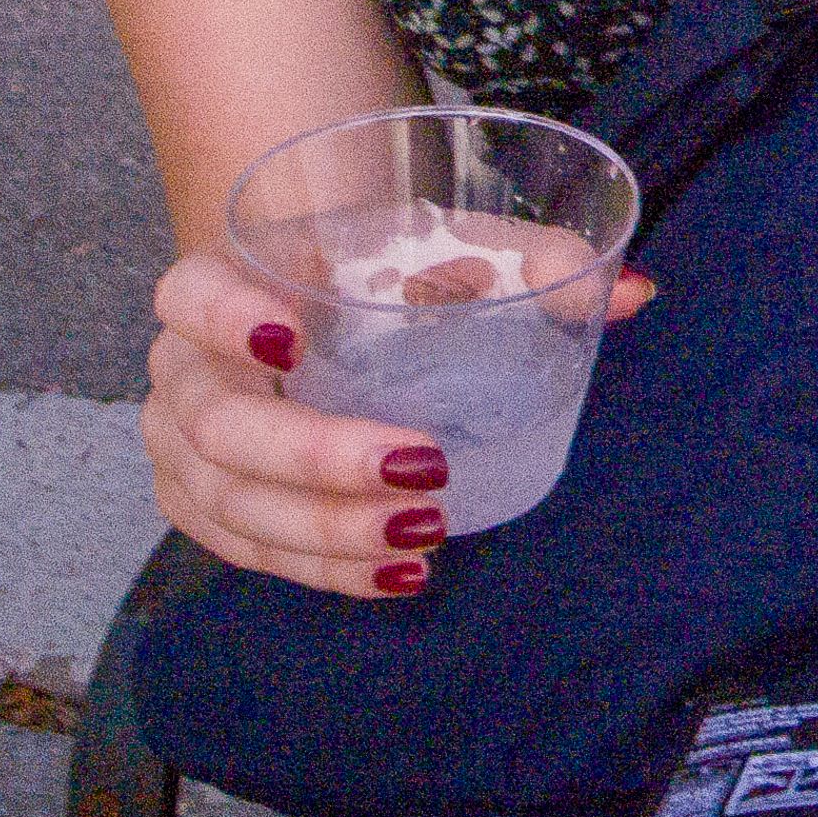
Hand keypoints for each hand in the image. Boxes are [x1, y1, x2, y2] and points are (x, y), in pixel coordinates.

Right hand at [140, 244, 653, 598]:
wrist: (301, 300)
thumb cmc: (373, 269)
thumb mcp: (444, 245)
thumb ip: (532, 260)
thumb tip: (634, 294)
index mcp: (221, 281)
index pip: (188, 294)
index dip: (225, 319)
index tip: (293, 337)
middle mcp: (183, 367)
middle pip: (221, 425)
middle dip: (319, 457)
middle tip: (424, 466)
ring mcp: (183, 444)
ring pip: (233, 503)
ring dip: (327, 531)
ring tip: (425, 534)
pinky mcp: (205, 504)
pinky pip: (249, 551)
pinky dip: (323, 569)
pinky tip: (398, 571)